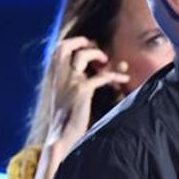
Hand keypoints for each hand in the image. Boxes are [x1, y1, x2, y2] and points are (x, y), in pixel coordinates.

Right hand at [44, 36, 130, 151]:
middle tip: (95, 48)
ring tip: (107, 63)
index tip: (87, 44)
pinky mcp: (81, 90)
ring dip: (98, 54)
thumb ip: (75, 79)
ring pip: (83, 56)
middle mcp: (60, 77)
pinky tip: (124, 79)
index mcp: (54, 77)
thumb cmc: (68, 117)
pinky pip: (102, 76)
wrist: (62, 137)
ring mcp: (70, 82)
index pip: (58, 49)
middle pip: (64, 47)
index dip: (74, 42)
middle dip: (82, 42)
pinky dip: (115, 75)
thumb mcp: (67, 95)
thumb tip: (97, 66)